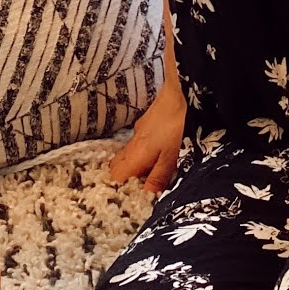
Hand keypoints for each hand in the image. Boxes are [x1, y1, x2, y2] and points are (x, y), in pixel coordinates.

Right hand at [106, 74, 186, 193]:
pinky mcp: (143, 127)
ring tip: (143, 178)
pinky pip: (134, 147)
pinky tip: (151, 158)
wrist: (173, 92)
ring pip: (125, 157)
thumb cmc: (174, 126)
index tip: (128, 197)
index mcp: (134, 156)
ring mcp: (135, 135)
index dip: (119, 188)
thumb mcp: (171, 155)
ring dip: (130, 168)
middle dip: (121, 179)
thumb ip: (158, 176)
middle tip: (134, 190)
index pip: (115, 177)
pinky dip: (138, 156)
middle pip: (116, 167)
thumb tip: (146, 195)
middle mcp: (130, 146)